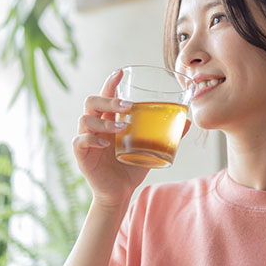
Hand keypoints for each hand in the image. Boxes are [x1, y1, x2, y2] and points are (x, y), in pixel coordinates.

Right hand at [71, 70, 190, 207]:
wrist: (120, 192)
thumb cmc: (133, 166)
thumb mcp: (150, 147)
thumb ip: (166, 133)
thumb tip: (187, 121)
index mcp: (110, 119)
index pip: (106, 95)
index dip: (111, 83)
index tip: (121, 72)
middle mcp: (96, 126)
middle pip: (92, 101)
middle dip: (108, 100)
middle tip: (128, 106)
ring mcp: (87, 139)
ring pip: (85, 119)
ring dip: (104, 121)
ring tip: (122, 127)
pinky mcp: (82, 155)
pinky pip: (79, 141)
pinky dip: (90, 140)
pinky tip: (104, 144)